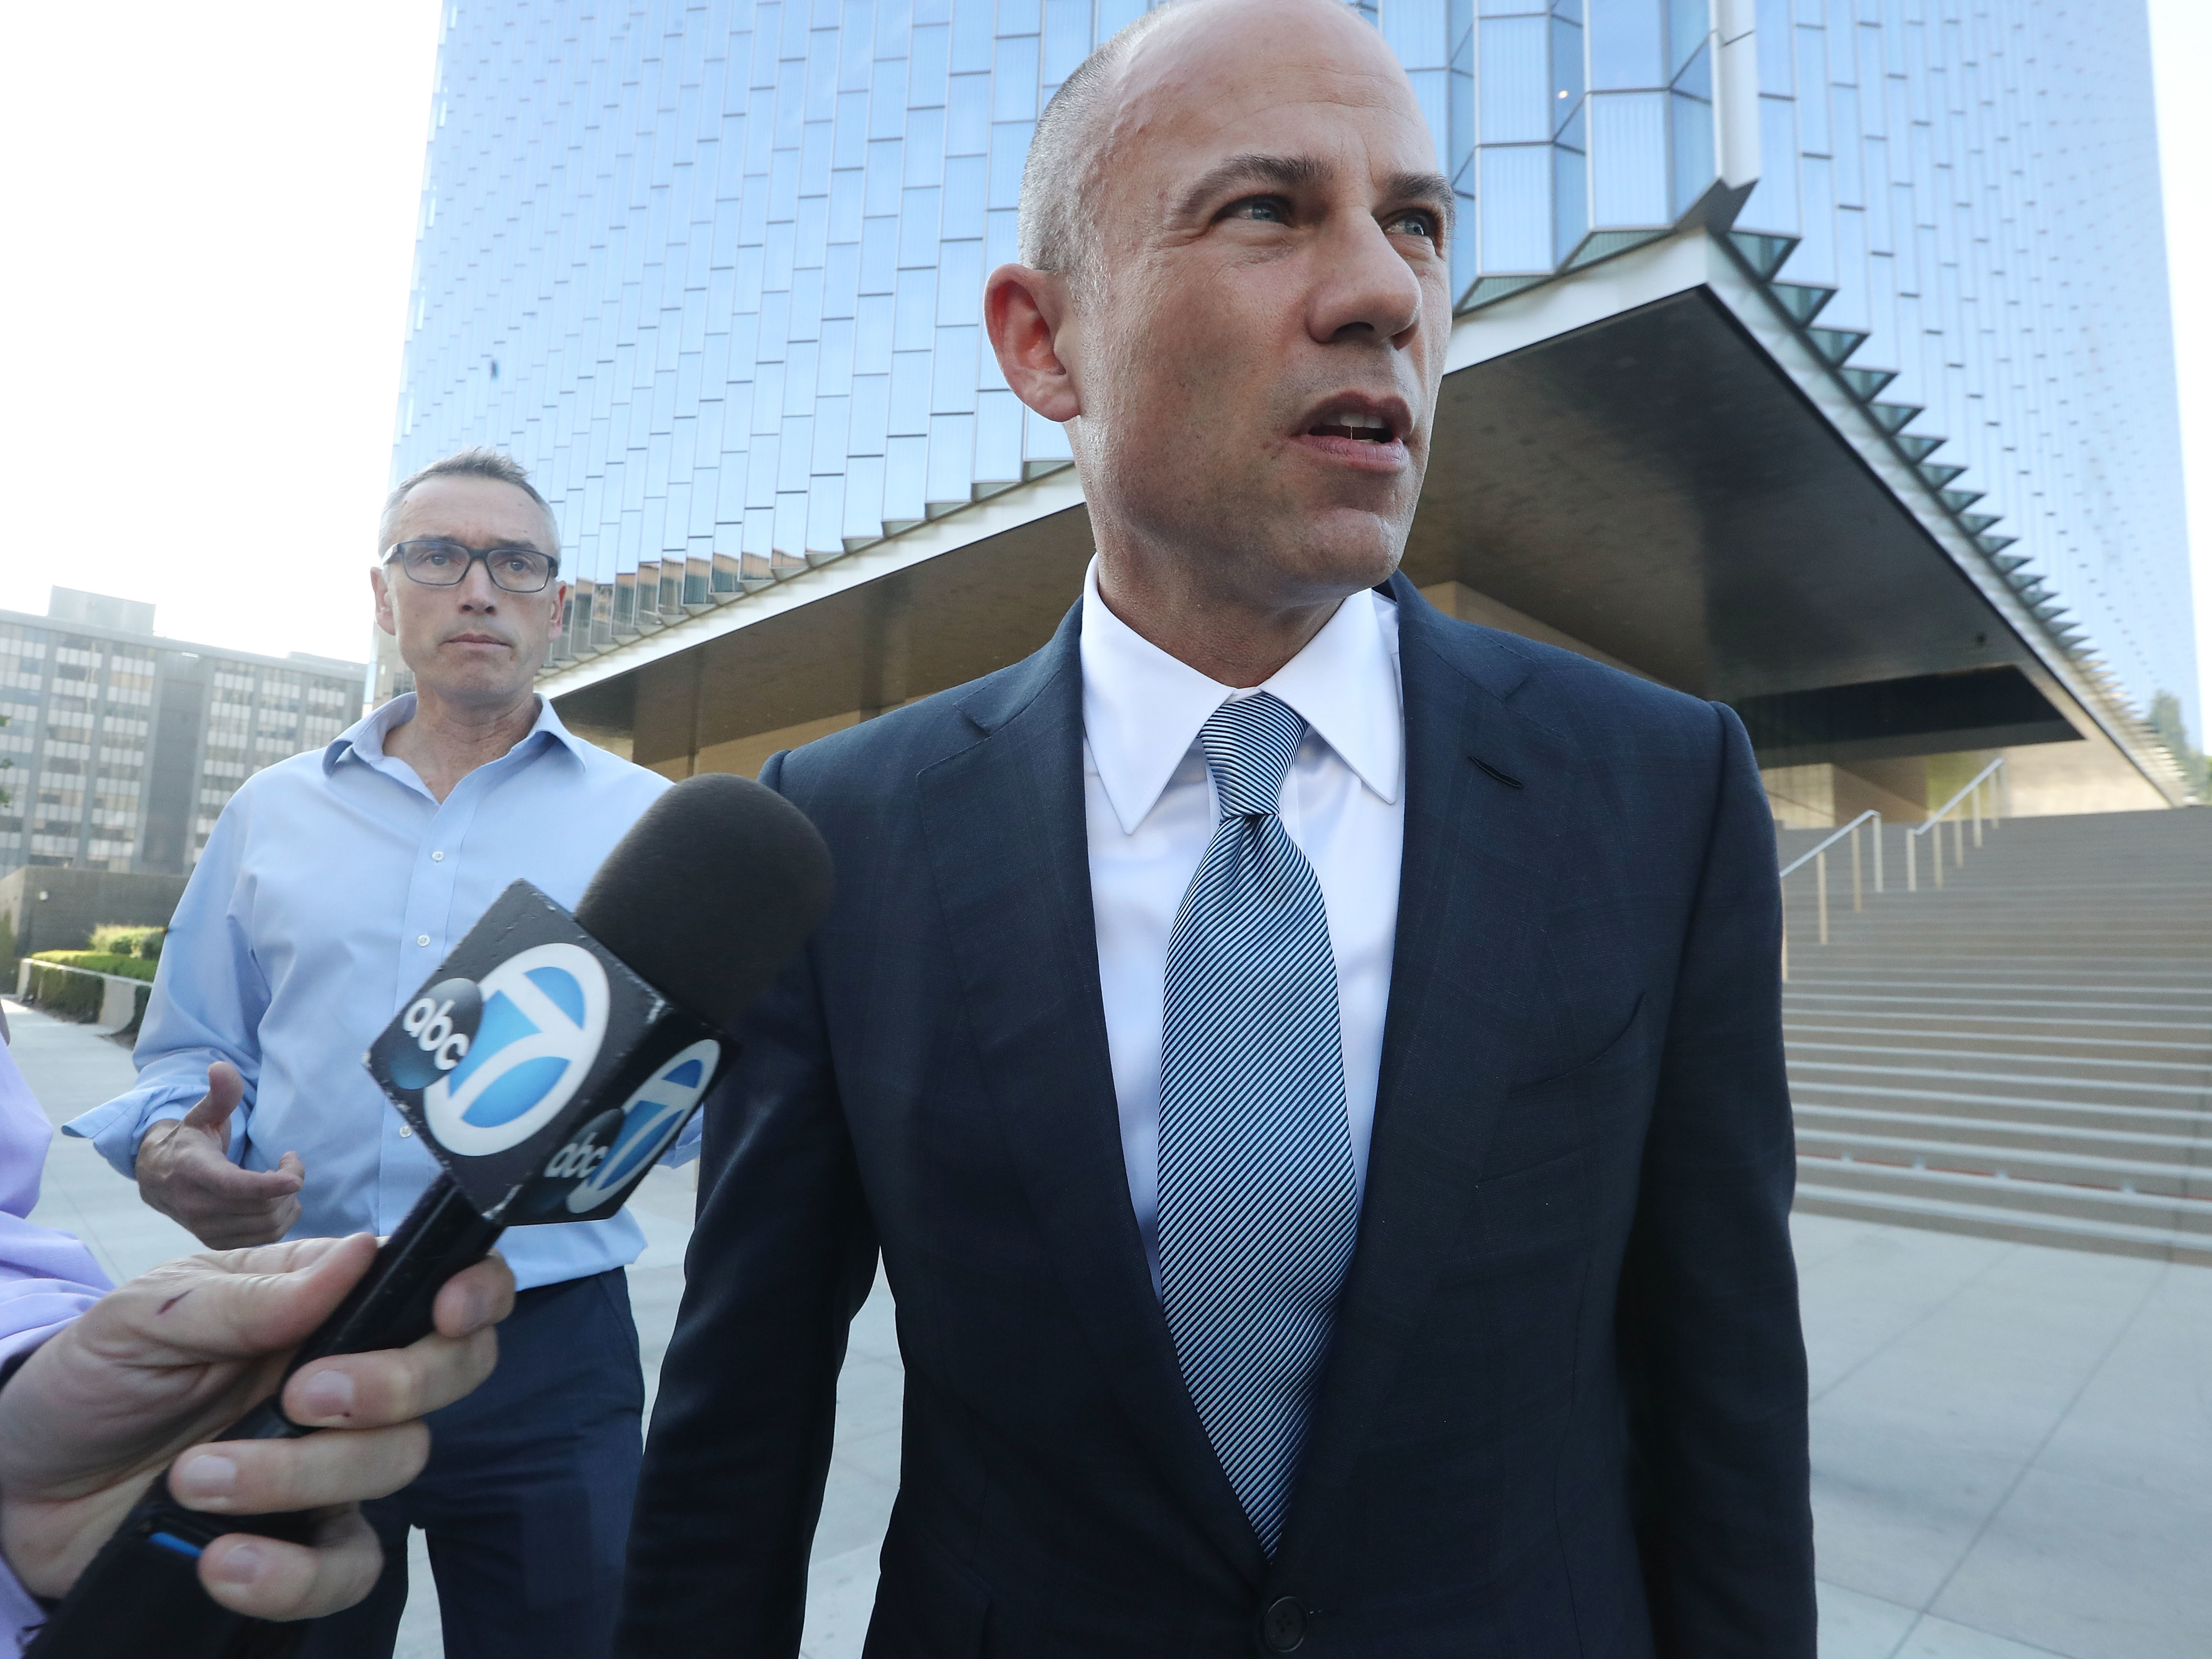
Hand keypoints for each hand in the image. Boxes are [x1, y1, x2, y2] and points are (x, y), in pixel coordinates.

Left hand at [0, 1233, 512, 1619]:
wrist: (21, 1479)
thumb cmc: (93, 1376)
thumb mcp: (145, 1315)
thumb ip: (249, 1294)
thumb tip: (360, 1255)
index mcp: (326, 1302)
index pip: (445, 1283)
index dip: (477, 1293)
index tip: (447, 1312)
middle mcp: (349, 1377)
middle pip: (449, 1374)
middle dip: (395, 1385)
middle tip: (301, 1396)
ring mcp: (331, 1463)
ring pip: (395, 1465)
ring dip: (299, 1475)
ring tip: (195, 1477)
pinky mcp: (298, 1541)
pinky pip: (345, 1567)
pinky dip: (294, 1575)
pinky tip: (223, 1563)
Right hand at [136, 1062, 305, 1248]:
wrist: (158, 1177)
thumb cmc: (188, 1141)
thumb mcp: (201, 1115)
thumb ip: (219, 1095)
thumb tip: (221, 1067)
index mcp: (193, 1171)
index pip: (235, 1186)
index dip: (270, 1185)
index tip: (296, 1175)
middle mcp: (196, 1206)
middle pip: (261, 1207)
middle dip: (288, 1185)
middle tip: (289, 1164)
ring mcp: (205, 1228)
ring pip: (266, 1226)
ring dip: (287, 1203)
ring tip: (281, 1181)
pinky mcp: (215, 1241)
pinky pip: (263, 1240)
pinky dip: (280, 1220)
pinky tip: (275, 1200)